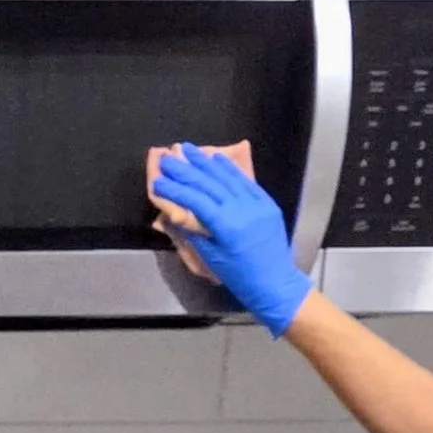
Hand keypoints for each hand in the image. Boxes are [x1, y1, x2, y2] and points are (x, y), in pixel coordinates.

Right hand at [150, 144, 312, 336]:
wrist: (275, 283)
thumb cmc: (240, 277)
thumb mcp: (211, 259)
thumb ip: (194, 233)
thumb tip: (176, 214)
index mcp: (227, 226)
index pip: (195, 200)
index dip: (175, 189)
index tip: (157, 180)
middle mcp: (242, 209)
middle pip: (209, 184)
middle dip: (186, 170)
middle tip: (168, 158)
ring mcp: (257, 204)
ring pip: (227, 178)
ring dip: (206, 162)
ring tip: (188, 149)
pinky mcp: (267, 203)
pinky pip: (246, 181)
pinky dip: (229, 169)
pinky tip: (216, 158)